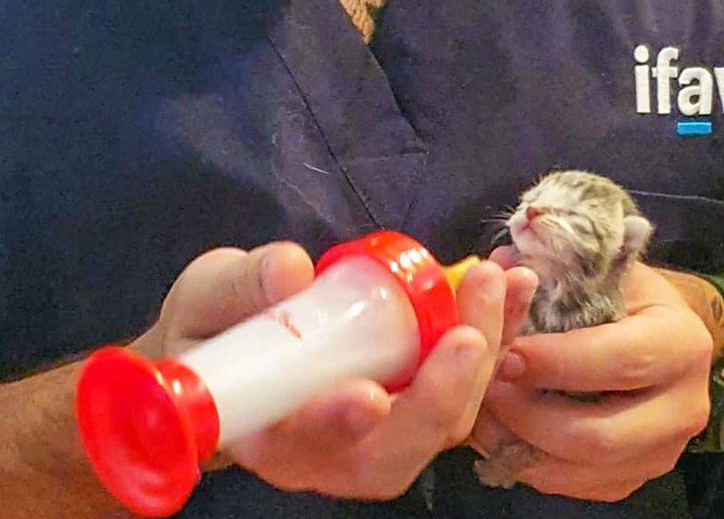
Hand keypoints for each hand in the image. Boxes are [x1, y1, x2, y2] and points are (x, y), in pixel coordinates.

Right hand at [138, 242, 537, 500]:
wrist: (226, 341)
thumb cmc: (210, 329)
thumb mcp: (208, 298)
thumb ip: (242, 289)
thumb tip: (289, 270)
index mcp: (273, 438)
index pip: (312, 451)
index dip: (339, 427)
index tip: (366, 396)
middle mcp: (334, 452)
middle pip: (399, 449)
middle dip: (441, 393)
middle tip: (468, 331)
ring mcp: (384, 427)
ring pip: (446, 419)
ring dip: (485, 356)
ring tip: (503, 283)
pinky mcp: (416, 392)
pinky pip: (464, 378)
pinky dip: (496, 331)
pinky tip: (515, 281)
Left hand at [470, 255, 712, 501]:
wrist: (658, 330)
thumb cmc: (623, 291)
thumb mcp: (599, 267)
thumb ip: (553, 268)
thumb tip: (497, 269)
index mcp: (682, 342)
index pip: (619, 361)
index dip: (555, 361)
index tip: (505, 352)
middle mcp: (684, 406)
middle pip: (599, 434)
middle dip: (530, 415)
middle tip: (484, 388)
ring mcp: (663, 452)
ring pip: (583, 469)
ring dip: (523, 445)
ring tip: (482, 411)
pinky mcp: (635, 478)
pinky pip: (576, 485)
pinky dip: (530, 463)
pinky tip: (500, 431)